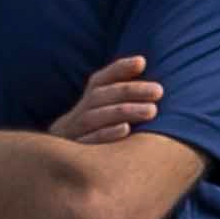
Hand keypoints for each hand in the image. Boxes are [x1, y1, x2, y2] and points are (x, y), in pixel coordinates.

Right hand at [51, 53, 166, 146]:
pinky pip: (89, 141)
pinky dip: (106, 134)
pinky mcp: (77, 151)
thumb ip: (122, 89)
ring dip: (123, 111)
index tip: (141, 62)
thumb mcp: (105, 107)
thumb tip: (143, 63)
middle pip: (100, 96)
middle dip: (130, 91)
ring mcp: (75, 131)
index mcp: (89, 99)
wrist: (61, 156)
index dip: (119, 69)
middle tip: (158, 90)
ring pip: (95, 117)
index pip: (101, 79)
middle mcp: (80, 112)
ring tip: (151, 110)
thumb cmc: (99, 126)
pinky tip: (126, 129)